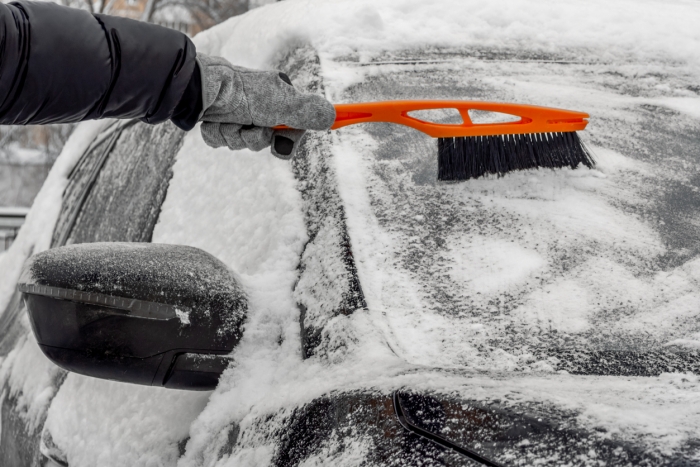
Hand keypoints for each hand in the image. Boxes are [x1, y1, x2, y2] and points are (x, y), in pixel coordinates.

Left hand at [197, 53, 334, 158]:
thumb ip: (308, 113)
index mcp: (277, 94)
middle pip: (266, 139)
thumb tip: (332, 116)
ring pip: (242, 142)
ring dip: (234, 136)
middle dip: (255, 139)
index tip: (280, 146)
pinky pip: (221, 140)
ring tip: (228, 122)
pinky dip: (217, 134)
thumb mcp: (281, 105)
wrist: (198, 88)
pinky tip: (213, 122)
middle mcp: (258, 102)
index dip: (286, 139)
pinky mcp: (215, 119)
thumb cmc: (242, 93)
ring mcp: (235, 111)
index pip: (293, 126)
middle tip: (249, 128)